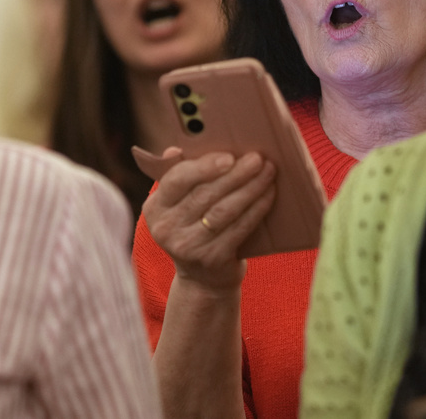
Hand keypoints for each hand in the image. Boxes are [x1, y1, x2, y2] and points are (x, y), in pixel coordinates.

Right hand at [143, 148, 276, 290]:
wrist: (203, 277)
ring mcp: (188, 246)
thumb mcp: (180, 204)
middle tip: (258, 158)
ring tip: (268, 171)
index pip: (176, 180)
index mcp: (156, 206)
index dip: (204, 166)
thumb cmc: (195, 226)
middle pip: (205, 194)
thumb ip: (180, 175)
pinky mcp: (211, 259)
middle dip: (236, 174)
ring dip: (250, 188)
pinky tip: (269, 194)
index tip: (229, 156)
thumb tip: (175, 148)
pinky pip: (239, 228)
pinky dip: (257, 209)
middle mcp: (166, 228)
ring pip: (224, 210)